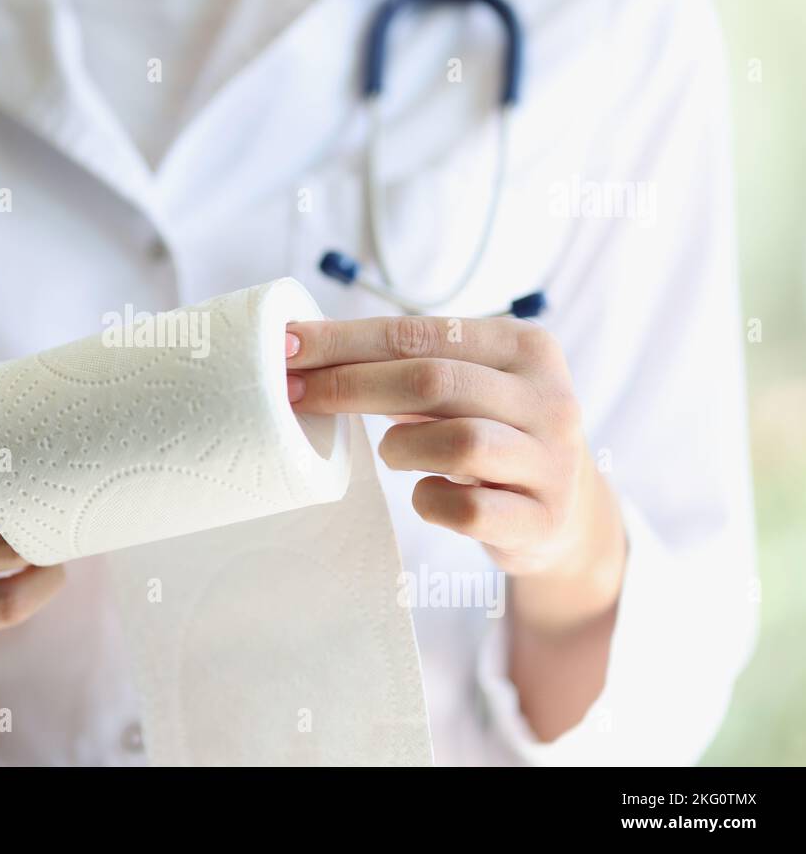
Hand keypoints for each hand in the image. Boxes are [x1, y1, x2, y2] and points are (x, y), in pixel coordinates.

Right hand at [0, 378, 64, 706]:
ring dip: (53, 536)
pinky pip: (5, 603)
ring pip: (10, 547)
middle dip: (52, 485)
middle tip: (84, 481)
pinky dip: (43, 586)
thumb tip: (59, 382)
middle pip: (3, 488)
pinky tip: (52, 569)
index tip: (76, 436)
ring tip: (68, 523)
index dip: (41, 432)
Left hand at [284, 316, 625, 633]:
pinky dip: (430, 501)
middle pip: (434, 381)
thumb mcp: (467, 386)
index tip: (287, 346)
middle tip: (295, 395)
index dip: (346, 340)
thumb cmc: (490, 434)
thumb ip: (406, 363)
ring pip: (459, 443)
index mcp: (525, 347)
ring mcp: (551, 462)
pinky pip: (467, 510)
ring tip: (393, 453)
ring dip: (402, 447)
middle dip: (351, 385)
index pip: (420, 333)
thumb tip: (303, 347)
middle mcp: (549, 398)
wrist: (564, 516)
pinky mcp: (541, 520)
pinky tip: (426, 494)